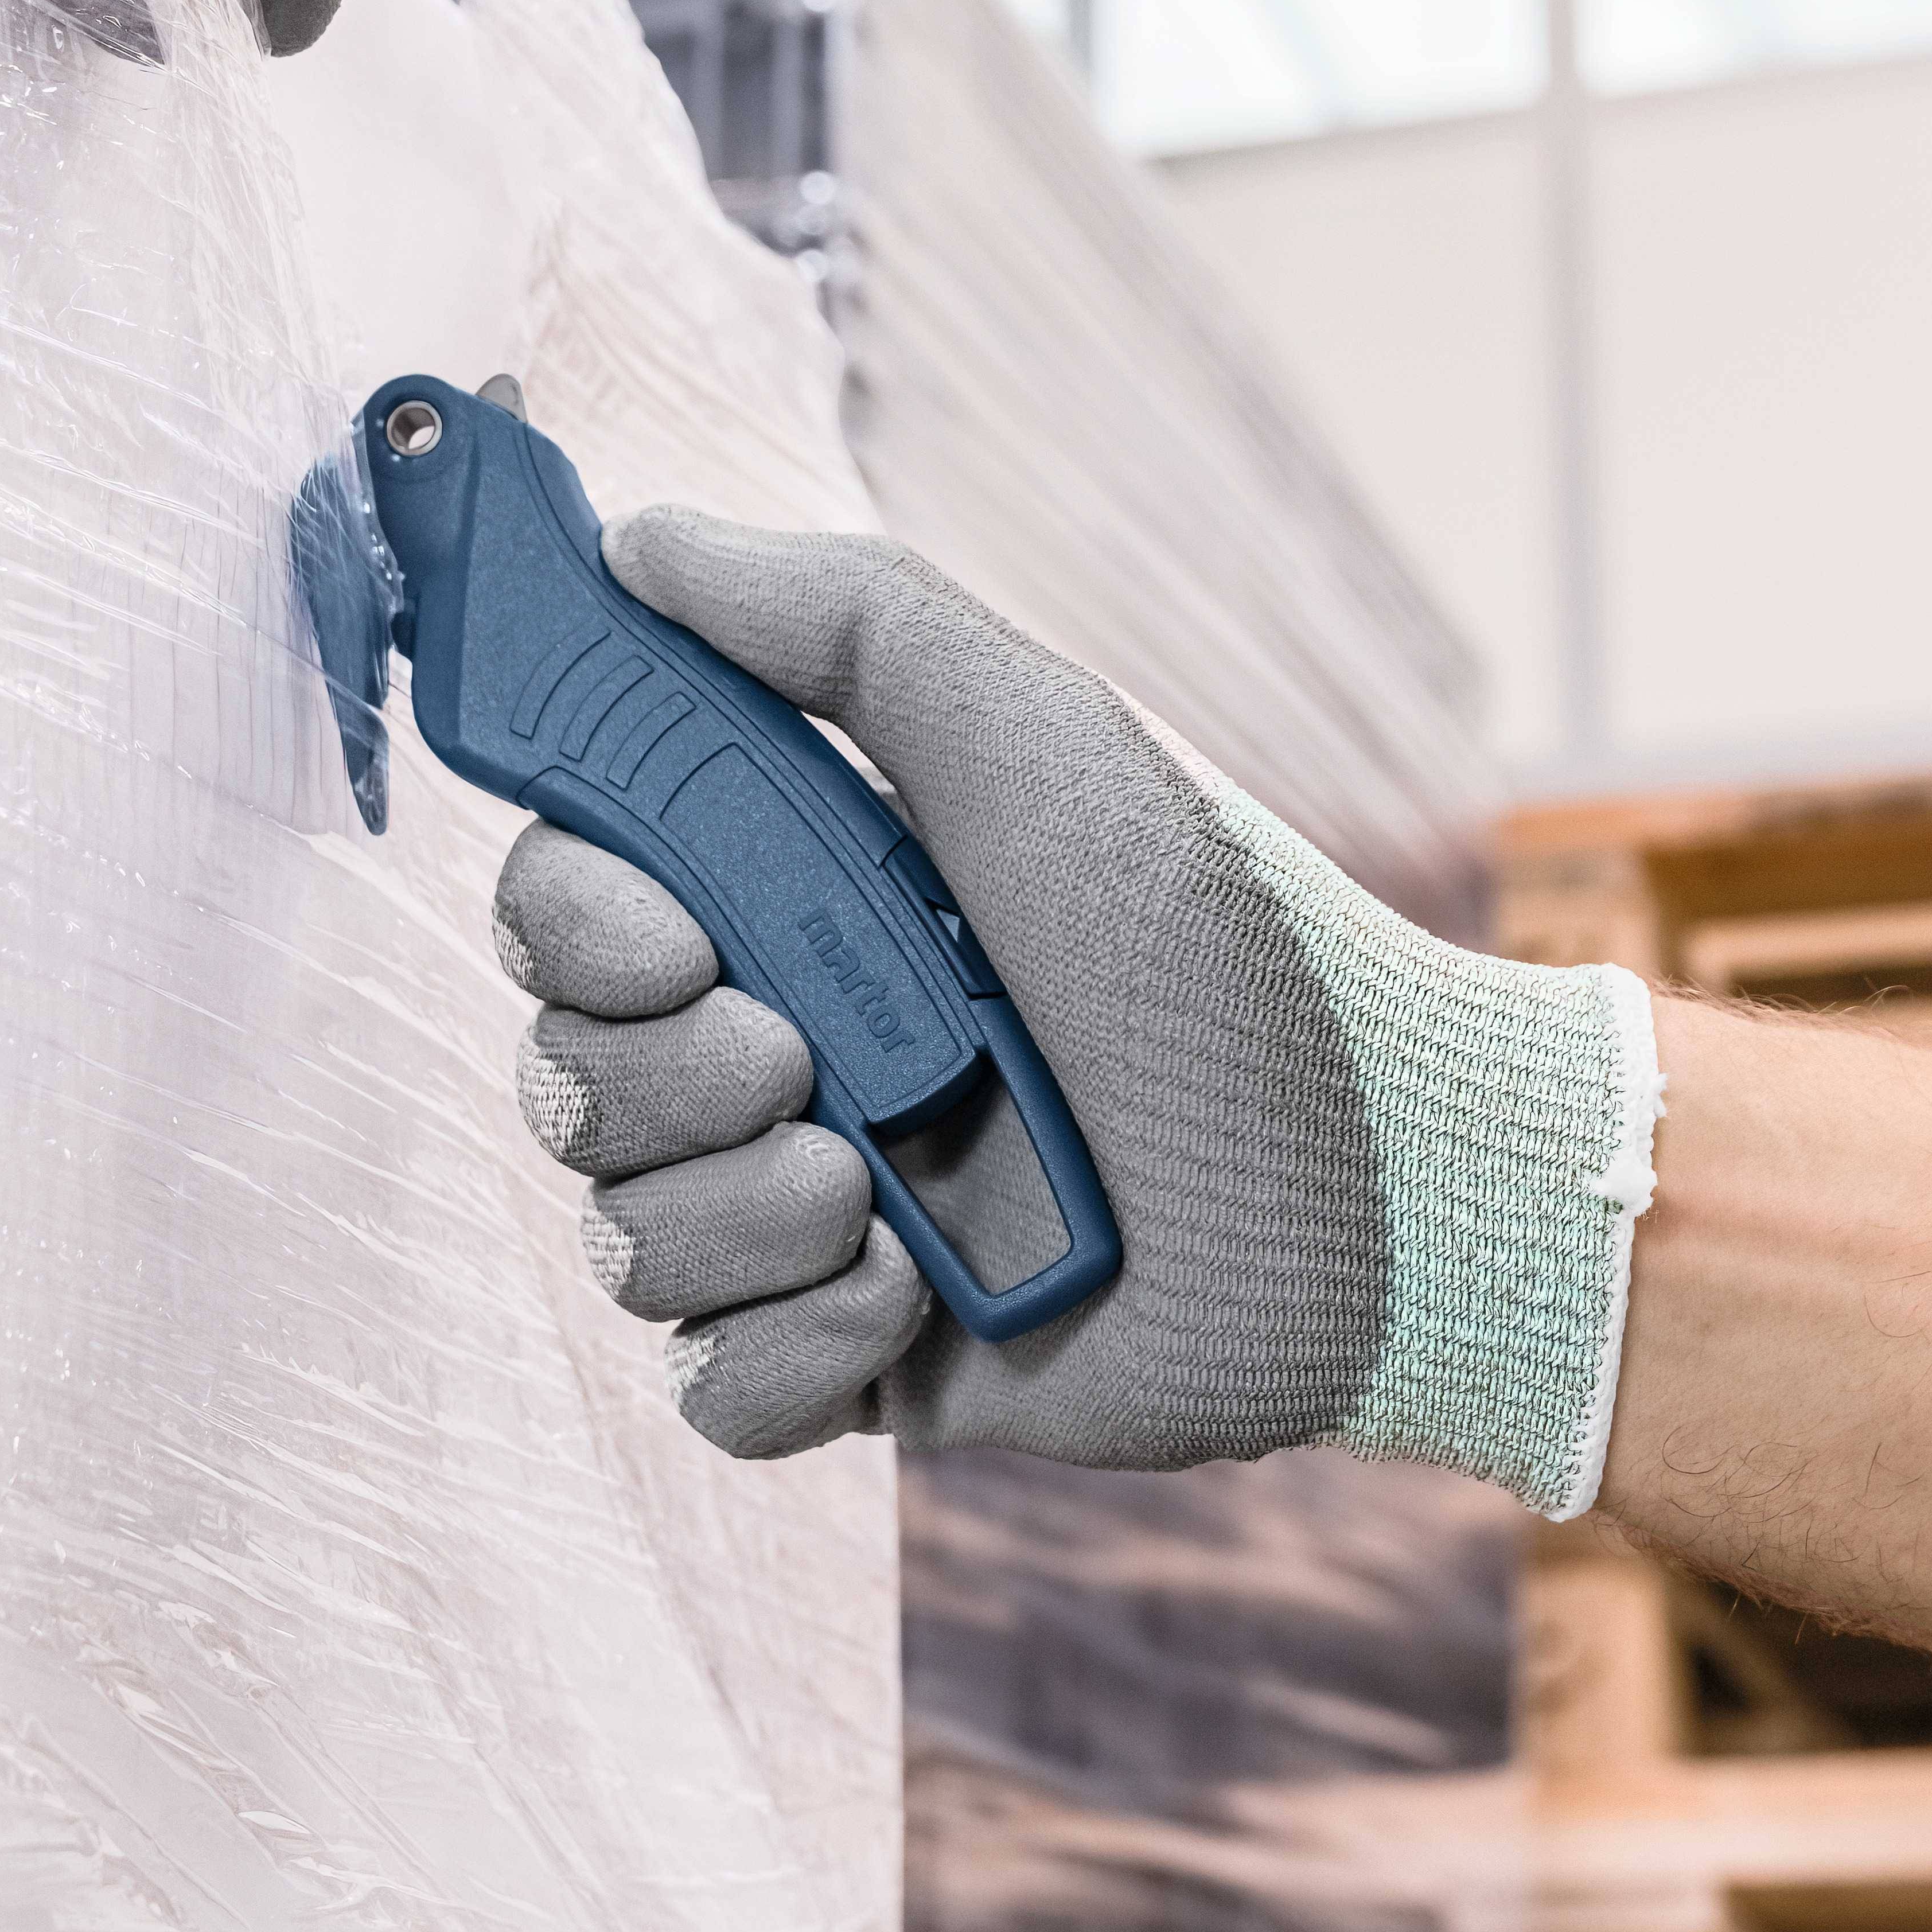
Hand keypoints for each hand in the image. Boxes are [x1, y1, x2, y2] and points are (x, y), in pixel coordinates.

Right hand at [492, 510, 1663, 1512]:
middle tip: (800, 1058)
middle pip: (566, 1072)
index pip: (566, 905)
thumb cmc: (1220, 946)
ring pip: (626, 1238)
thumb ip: (840, 622)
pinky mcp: (864, 1364)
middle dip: (660, 1074)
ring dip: (735, 1210)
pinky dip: (790, 1348)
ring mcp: (818, 1215)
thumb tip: (645, 541)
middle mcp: (787, 1053)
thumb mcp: (1038, 739)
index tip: (665, 931)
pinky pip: (713, 1390)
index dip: (570, 920)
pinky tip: (911, 1298)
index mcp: (803, 904)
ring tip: (880, 1189)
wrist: (1366, 1186)